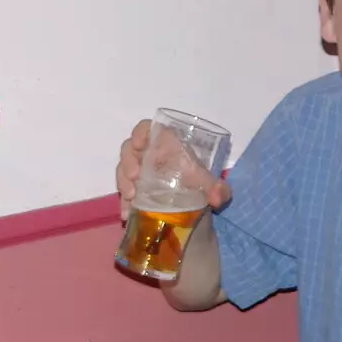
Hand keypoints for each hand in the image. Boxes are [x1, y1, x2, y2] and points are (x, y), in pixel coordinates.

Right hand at [114, 119, 232, 219]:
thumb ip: (218, 189)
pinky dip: (123, 201)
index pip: (149, 129)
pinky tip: (126, 213)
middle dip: (128, 162)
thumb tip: (218, 198)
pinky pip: (124, 190)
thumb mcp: (208, 184)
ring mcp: (138, 170)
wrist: (190, 201)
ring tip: (130, 197)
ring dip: (123, 181)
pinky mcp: (133, 187)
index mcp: (165, 145)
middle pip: (130, 149)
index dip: (141, 132)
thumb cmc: (196, 181)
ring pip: (123, 168)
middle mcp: (149, 154)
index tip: (139, 144)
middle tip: (133, 177)